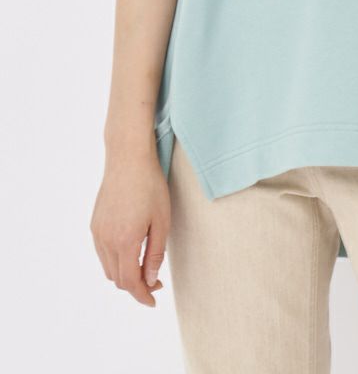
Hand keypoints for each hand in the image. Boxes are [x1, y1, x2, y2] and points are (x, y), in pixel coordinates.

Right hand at [90, 150, 170, 306]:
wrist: (128, 158)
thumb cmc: (150, 186)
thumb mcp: (162, 220)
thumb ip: (155, 253)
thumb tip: (150, 280)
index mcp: (124, 241)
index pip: (130, 281)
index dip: (142, 295)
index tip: (154, 301)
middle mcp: (106, 240)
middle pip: (117, 278)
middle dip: (135, 286)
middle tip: (156, 283)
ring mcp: (97, 232)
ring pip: (108, 267)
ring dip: (124, 274)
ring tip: (145, 269)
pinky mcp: (95, 224)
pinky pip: (102, 253)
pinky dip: (115, 260)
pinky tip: (131, 252)